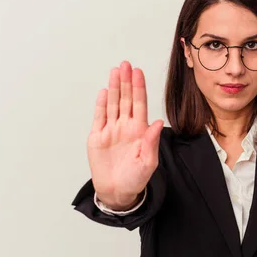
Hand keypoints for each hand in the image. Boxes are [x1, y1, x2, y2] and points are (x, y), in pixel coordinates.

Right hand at [87, 61, 163, 209]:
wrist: (117, 191)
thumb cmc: (136, 178)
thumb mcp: (148, 162)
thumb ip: (152, 141)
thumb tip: (159, 123)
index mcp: (140, 131)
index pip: (140, 104)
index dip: (139, 88)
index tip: (138, 72)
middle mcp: (126, 127)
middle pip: (125, 99)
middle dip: (126, 82)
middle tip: (126, 65)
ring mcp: (111, 130)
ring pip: (113, 104)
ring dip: (113, 88)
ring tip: (115, 71)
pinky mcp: (98, 137)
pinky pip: (99, 117)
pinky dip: (101, 104)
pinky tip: (103, 91)